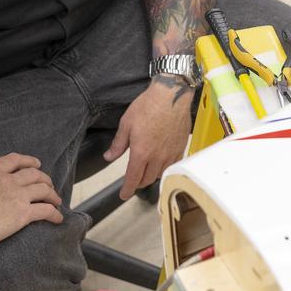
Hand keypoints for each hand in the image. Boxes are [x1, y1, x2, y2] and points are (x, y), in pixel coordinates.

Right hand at [0, 153, 62, 246]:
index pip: (14, 160)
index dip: (28, 161)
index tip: (35, 164)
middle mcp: (8, 180)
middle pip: (34, 174)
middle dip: (44, 179)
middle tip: (49, 185)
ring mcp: (18, 196)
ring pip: (44, 189)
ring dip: (52, 194)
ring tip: (56, 200)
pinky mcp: (23, 213)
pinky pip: (46, 211)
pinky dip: (55, 213)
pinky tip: (58, 218)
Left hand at [104, 80, 192, 200]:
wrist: (171, 95)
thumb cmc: (148, 106)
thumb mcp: (126, 124)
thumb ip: (118, 144)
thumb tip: (109, 156)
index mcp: (141, 152)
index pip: (133, 179)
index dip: (127, 190)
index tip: (123, 195)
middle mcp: (157, 157)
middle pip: (147, 180)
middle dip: (138, 183)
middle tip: (133, 181)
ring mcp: (171, 153)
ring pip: (160, 174)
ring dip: (151, 177)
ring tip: (146, 172)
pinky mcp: (180, 148)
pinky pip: (172, 165)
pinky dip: (164, 169)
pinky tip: (161, 163)